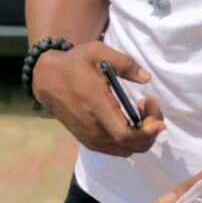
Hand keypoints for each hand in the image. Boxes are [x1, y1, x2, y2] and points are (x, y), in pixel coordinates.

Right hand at [32, 40, 164, 155]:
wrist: (47, 78)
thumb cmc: (74, 63)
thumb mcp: (98, 52)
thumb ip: (124, 64)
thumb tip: (146, 78)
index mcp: (97, 107)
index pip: (125, 135)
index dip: (147, 131)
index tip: (154, 109)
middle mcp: (94, 129)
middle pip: (131, 146)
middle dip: (150, 130)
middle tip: (149, 104)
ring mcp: (89, 137)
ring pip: (125, 150)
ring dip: (141, 135)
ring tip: (140, 110)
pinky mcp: (87, 140)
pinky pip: (115, 149)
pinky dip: (129, 140)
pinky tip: (129, 118)